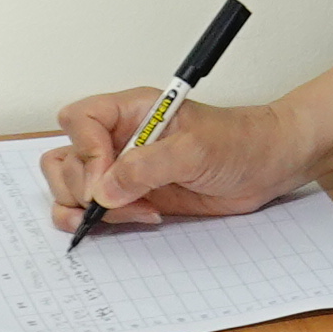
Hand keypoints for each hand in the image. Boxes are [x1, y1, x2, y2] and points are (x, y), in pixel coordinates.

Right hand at [41, 90, 321, 228]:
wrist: (267, 166)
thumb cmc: (239, 142)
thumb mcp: (196, 149)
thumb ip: (147, 167)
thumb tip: (105, 190)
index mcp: (130, 111)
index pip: (78, 120)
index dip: (86, 151)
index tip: (109, 178)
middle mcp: (118, 138)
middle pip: (65, 158)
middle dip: (83, 187)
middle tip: (119, 201)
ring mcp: (122, 169)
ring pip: (70, 186)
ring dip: (85, 207)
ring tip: (128, 213)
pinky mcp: (132, 196)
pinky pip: (94, 209)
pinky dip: (99, 221)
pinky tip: (136, 218)